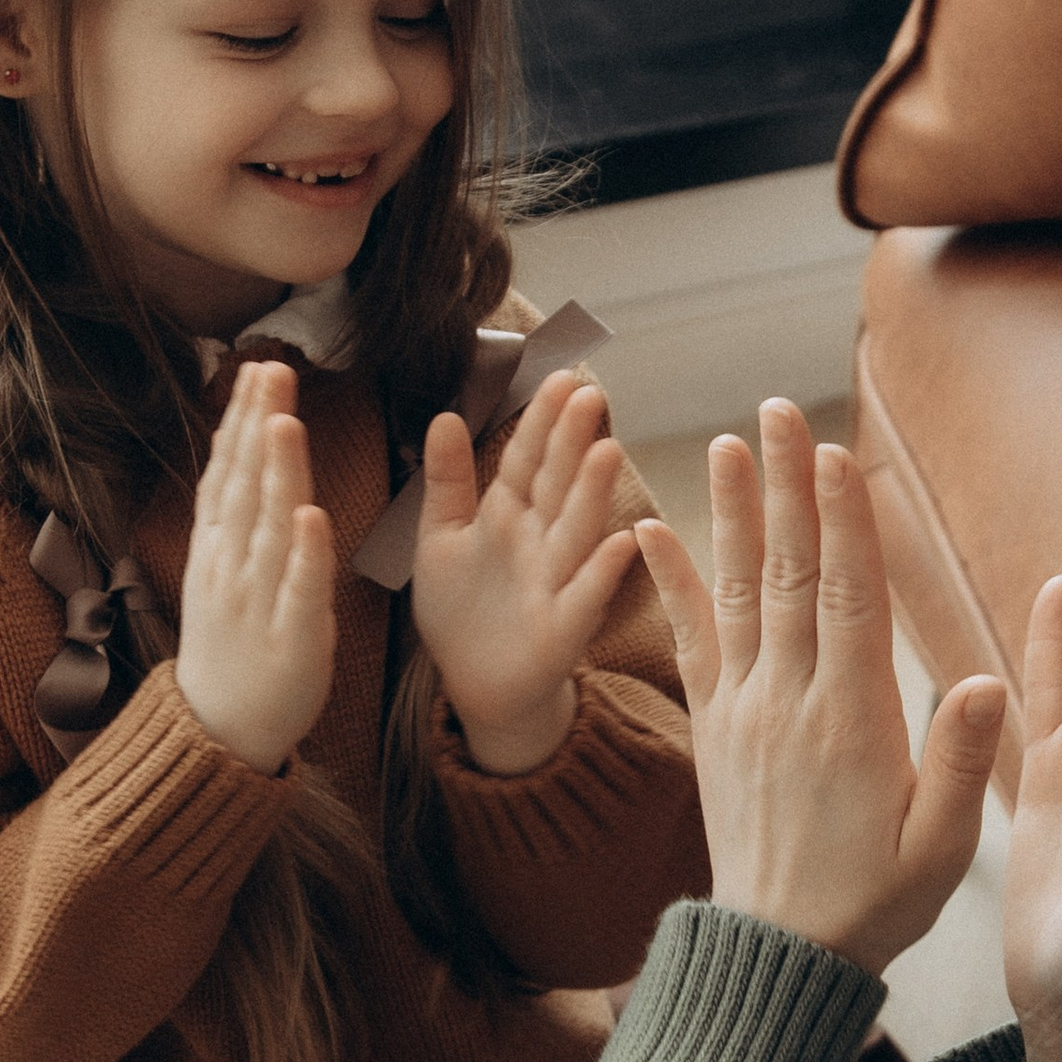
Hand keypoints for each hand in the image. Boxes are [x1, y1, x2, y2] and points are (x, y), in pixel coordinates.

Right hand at [174, 360, 336, 773]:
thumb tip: (242, 445)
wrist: (217, 729)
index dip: (240, 419)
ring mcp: (259, 600)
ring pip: (270, 527)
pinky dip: (306, 555)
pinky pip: (299, 591)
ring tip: (286, 423)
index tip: (257, 367)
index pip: (228, 471)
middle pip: (246, 484)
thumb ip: (234, 511)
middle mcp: (232, 565)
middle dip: (258, 425)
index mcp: (218, 547)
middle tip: (272, 369)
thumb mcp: (220, 569)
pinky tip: (314, 518)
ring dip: (278, 474)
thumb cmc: (231, 642)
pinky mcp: (290, 637)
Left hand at [413, 368, 639, 774]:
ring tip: (607, 451)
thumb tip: (446, 415)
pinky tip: (622, 541)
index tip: (558, 377)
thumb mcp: (439, 538)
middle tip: (587, 395)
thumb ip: (447, 480)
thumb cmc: (461, 611)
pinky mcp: (564, 626)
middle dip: (571, 441)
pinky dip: (603, 571)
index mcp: (507, 515)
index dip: (540, 421)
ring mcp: (555, 580)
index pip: (526, 458)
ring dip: (592, 493)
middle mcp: (538, 541)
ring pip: (575, 530)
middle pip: (555, 483)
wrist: (475, 684)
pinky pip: (585, 595)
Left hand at [633, 397, 1003, 975]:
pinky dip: (670, 582)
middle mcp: (789, 703)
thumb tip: (991, 685)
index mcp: (852, 723)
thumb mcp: (941, 849)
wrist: (778, 959)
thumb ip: (961, 765)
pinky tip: (647, 529)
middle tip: (776, 411)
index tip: (834, 453)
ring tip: (728, 441)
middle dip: (786, 487)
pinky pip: (689, 642)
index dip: (841, 521)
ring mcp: (743, 712)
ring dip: (734, 513)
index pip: (848, 599)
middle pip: (789, 574)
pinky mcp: (713, 730)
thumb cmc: (874, 905)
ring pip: (738, 594)